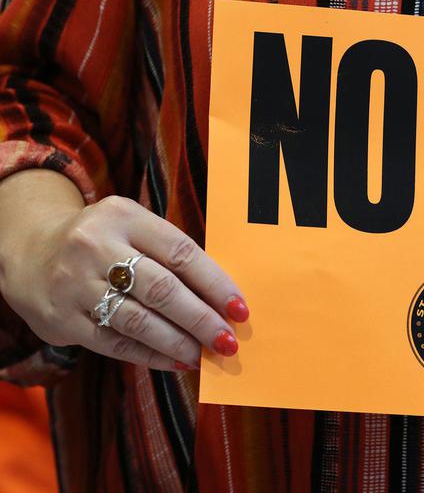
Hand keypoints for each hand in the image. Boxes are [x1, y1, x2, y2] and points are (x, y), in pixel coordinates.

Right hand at [0, 195, 247, 371]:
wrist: (29, 250)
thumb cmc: (104, 241)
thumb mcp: (132, 227)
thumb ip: (170, 254)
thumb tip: (222, 299)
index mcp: (123, 216)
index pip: (181, 253)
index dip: (215, 284)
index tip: (239, 309)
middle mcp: (95, 247)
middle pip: (162, 289)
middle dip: (201, 319)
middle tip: (227, 340)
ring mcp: (75, 284)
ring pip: (138, 321)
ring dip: (178, 342)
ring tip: (204, 355)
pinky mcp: (62, 320)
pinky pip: (115, 343)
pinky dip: (150, 355)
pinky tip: (175, 361)